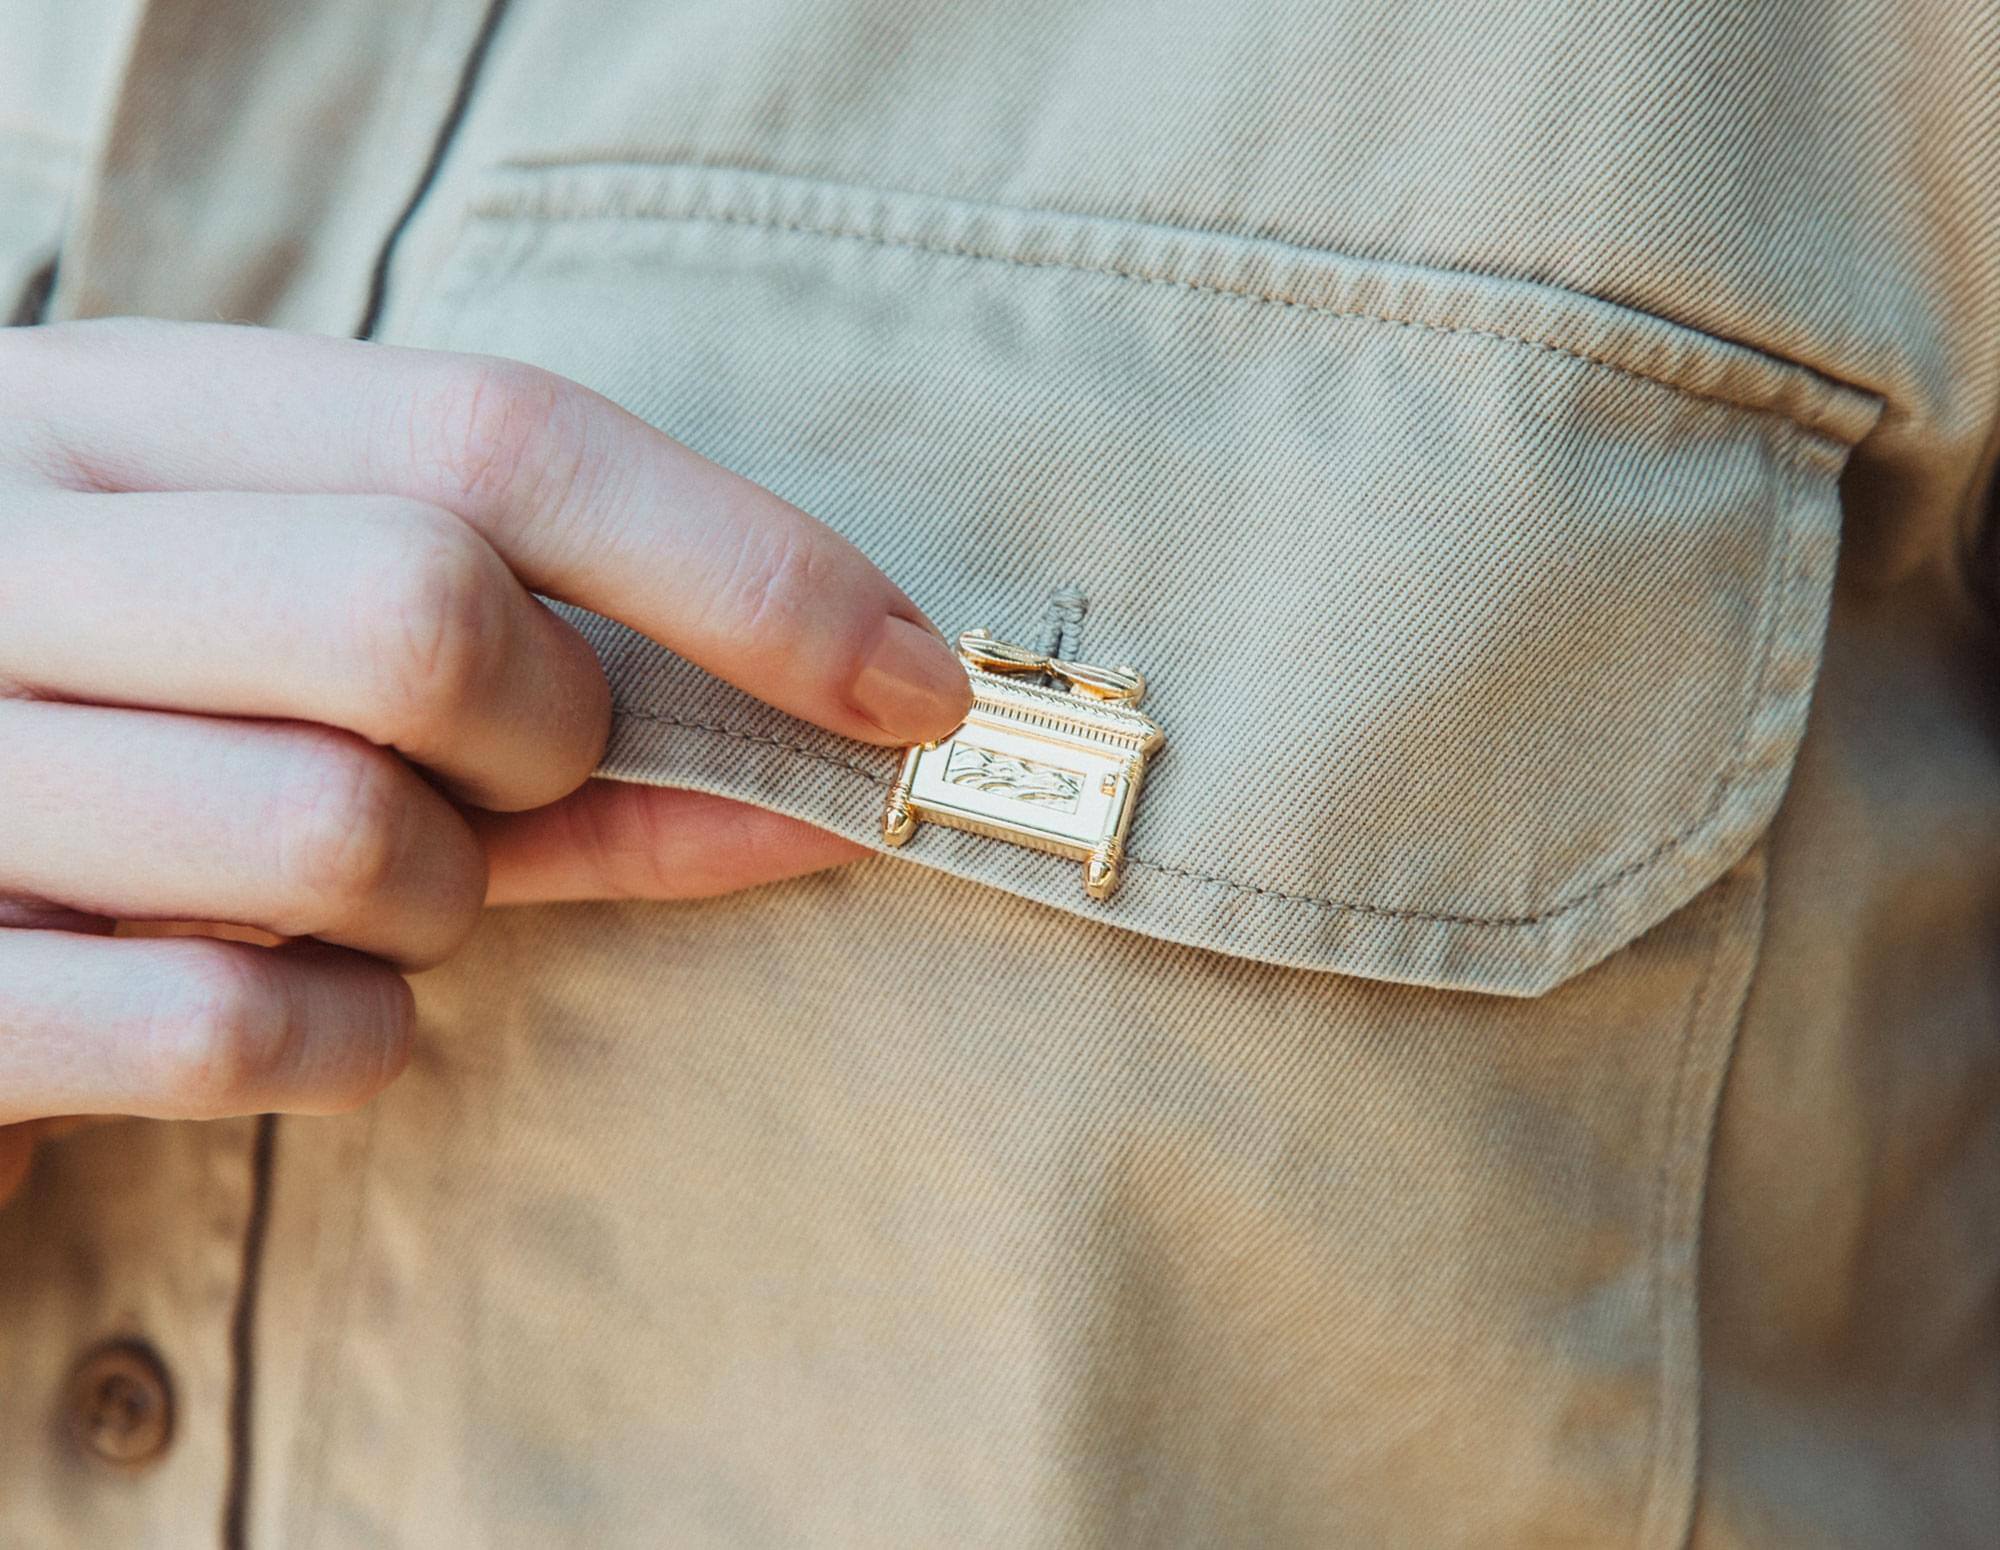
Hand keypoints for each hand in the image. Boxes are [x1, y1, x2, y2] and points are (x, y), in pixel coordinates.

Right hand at [0, 318, 970, 1195]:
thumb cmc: (147, 734)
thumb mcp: (319, 657)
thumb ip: (563, 688)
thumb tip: (850, 734)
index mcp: (112, 412)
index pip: (494, 432)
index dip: (746, 563)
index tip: (913, 684)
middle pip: (422, 608)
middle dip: (553, 738)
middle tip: (516, 783)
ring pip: (340, 831)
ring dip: (437, 901)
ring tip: (354, 890)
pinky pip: (239, 1028)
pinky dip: (347, 1042)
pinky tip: (296, 1005)